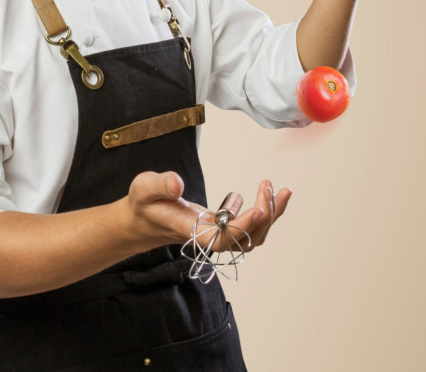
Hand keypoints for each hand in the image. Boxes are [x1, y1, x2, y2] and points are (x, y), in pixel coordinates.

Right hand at [125, 171, 292, 252]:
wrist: (144, 218)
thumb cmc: (144, 204)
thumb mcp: (144, 188)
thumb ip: (159, 185)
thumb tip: (177, 184)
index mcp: (191, 231)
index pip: (222, 240)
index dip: (242, 228)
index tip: (258, 208)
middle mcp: (208, 238)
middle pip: (244, 241)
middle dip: (263, 217)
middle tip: (270, 187)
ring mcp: (218, 234)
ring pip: (252, 237)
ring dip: (270, 215)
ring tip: (280, 190)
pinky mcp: (224, 226)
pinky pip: (251, 227)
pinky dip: (265, 212)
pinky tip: (270, 193)